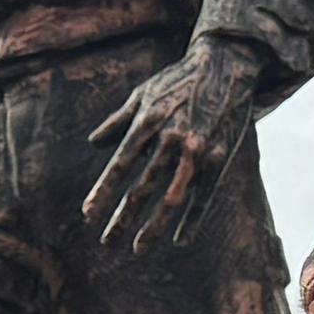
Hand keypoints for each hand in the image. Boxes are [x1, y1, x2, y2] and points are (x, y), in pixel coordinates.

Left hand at [84, 43, 266, 250]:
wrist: (225, 65)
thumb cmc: (178, 80)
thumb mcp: (143, 94)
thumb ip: (118, 120)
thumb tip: (93, 144)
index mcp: (147, 123)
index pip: (119, 166)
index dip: (102, 193)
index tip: (88, 216)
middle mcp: (170, 139)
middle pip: (141, 189)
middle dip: (122, 219)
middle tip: (106, 242)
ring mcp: (197, 151)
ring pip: (171, 199)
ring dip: (153, 228)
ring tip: (138, 248)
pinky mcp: (220, 158)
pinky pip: (204, 197)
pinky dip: (192, 221)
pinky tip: (180, 241)